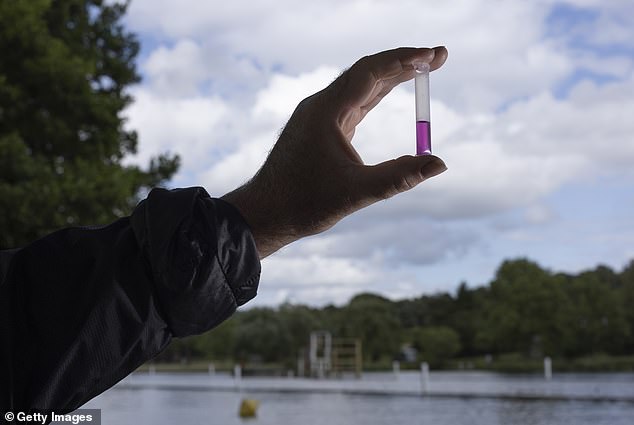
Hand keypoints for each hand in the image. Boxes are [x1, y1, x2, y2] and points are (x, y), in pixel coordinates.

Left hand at [222, 47, 448, 257]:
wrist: (265, 213)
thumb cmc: (303, 204)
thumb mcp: (356, 192)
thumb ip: (399, 177)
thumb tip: (439, 164)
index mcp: (325, 112)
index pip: (370, 72)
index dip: (405, 60)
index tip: (434, 57)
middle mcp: (320, 106)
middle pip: (367, 72)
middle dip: (404, 62)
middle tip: (439, 58)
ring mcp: (318, 115)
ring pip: (360, 85)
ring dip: (392, 75)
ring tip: (424, 68)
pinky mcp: (320, 127)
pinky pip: (353, 102)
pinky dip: (376, 93)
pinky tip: (391, 88)